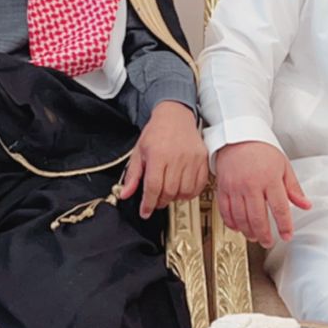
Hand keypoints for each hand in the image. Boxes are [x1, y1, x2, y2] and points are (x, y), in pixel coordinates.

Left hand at [120, 102, 208, 216]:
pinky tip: (182, 189)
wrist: (175, 115)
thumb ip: (132, 175)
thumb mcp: (138, 151)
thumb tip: (125, 193)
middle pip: (169, 192)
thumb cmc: (157, 131)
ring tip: (168, 193)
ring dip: (175, 198)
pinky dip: (190, 193)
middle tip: (155, 200)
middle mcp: (176, 158)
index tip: (145, 211)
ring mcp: (191, 159)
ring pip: (185, 192)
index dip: (148, 203)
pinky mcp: (202, 160)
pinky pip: (199, 185)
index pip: (153, 187)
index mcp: (158, 155)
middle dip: (160, 201)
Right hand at [214, 140, 310, 247]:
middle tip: (268, 242)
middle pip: (258, 218)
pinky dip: (231, 223)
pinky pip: (225, 211)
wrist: (238, 136)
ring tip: (254, 237)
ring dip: (248, 232)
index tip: (287, 235)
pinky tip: (238, 227)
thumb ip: (294, 189)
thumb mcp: (283, 166)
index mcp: (270, 179)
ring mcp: (235, 187)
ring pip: (241, 218)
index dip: (284, 226)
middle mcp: (251, 185)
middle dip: (264, 235)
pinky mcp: (223, 188)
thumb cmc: (261, 150)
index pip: (279, 209)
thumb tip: (305, 205)